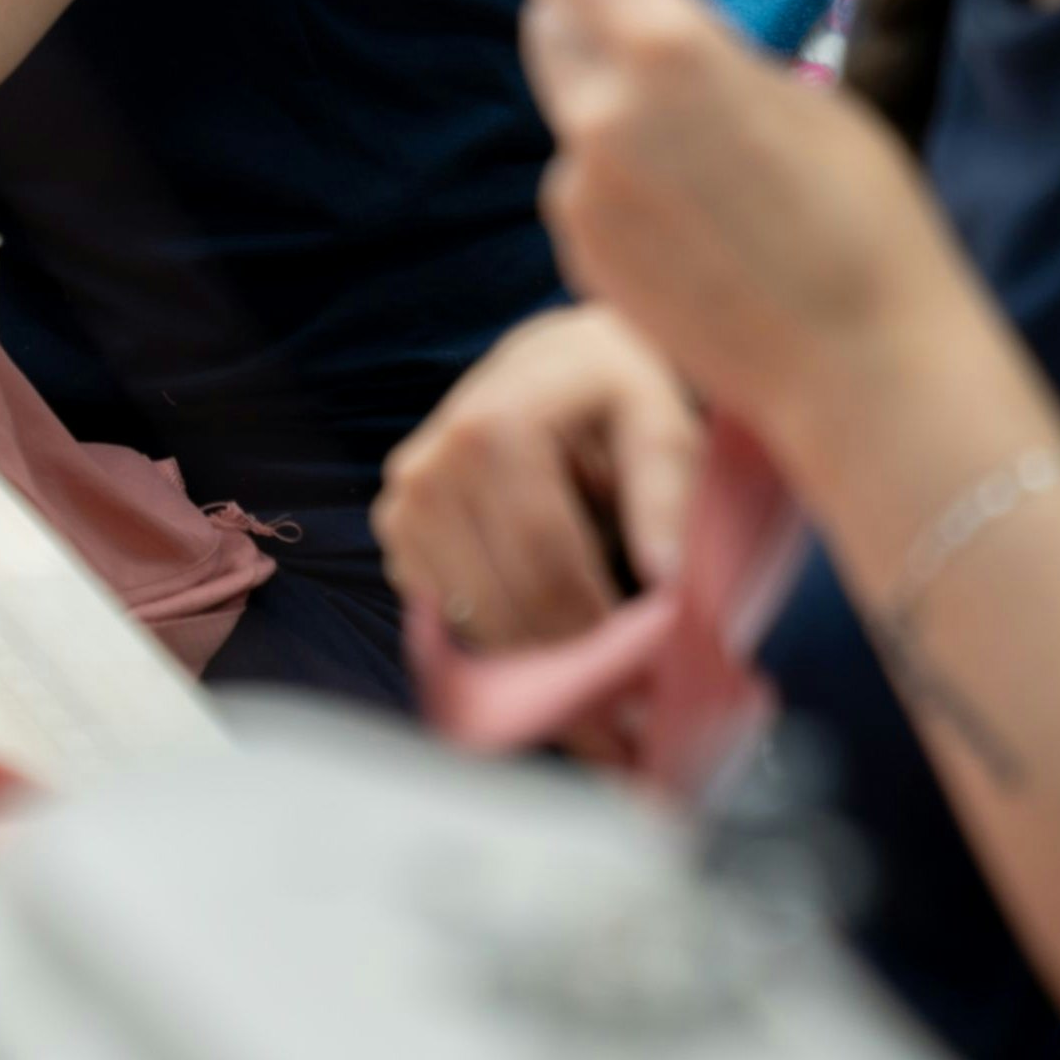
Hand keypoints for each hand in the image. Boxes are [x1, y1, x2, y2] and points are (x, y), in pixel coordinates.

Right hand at [377, 303, 700, 652]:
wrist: (550, 367)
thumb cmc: (614, 400)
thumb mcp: (658, 424)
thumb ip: (663, 497)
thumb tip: (665, 581)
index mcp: (492, 429)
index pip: (543, 555)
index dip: (593, 620)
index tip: (639, 666)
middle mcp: (430, 464)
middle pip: (502, 595)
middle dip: (565, 654)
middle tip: (617, 691)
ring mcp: (403, 500)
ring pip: (470, 616)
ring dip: (530, 658)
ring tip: (584, 667)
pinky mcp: (394, 528)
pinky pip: (444, 613)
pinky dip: (494, 640)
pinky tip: (539, 638)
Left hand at [462, 0, 980, 451]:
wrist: (862, 369)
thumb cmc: (866, 224)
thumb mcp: (804, 103)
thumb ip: (712, 62)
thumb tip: (661, 54)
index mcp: (669, 52)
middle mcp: (602, 113)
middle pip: (553, 33)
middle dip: (580, 23)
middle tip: (647, 54)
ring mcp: (578, 189)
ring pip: (577, 123)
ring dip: (619, 129)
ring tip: (721, 194)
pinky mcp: (574, 251)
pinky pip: (585, 194)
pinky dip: (622, 199)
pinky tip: (698, 245)